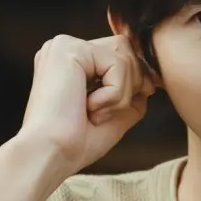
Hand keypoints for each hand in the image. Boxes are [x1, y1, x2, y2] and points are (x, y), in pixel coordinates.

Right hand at [19, 31, 156, 176]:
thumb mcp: (114, 116)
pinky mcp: (69, 50)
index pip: (118, 53)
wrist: (51, 155)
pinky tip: (90, 107)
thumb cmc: (75, 144)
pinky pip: (117, 63)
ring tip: (96, 113)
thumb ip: (130, 96)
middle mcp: (65, 48)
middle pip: (125, 48)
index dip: (135, 76)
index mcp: (70, 61)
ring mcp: (65, 46)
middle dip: (132, 82)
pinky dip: (114, 93)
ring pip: (124, 55)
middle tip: (108, 112)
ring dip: (122, 92)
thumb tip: (149, 82)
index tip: (140, 97)